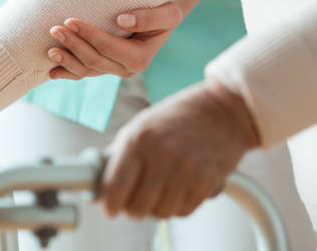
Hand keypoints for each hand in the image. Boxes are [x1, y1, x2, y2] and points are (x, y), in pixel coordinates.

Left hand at [47, 1, 182, 79]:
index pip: (109, 48)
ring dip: (66, 60)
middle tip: (54, 29)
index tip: (70, 21)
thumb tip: (122, 21)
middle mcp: (126, 69)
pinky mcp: (103, 67)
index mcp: (140, 58)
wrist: (161, 17)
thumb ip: (149, 18)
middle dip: (73, 46)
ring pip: (85, 70)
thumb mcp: (168, 13)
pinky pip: (83, 73)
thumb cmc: (165, 11)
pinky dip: (67, 73)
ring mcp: (113, 70)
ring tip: (49, 49)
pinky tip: (52, 72)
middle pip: (93, 60)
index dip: (89, 35)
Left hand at [99, 79, 259, 218]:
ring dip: (155, 209)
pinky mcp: (207, 182)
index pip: (115, 186)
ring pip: (160, 213)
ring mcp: (186, 170)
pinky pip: (183, 211)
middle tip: (134, 202)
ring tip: (157, 194)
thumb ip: (121, 152)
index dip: (109, 204)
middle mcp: (161, 155)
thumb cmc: (178, 117)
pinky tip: (176, 192)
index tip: (109, 209)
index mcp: (138, 139)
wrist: (223, 111)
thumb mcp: (142, 125)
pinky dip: (176, 207)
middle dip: (132, 209)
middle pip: (137, 207)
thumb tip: (101, 181)